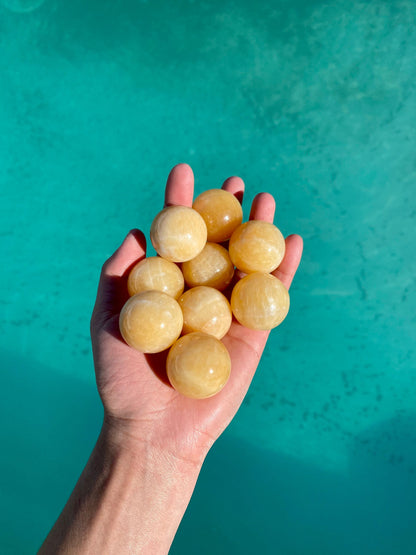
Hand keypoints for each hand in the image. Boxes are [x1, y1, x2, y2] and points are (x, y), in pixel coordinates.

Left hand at [90, 163, 302, 464]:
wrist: (153, 428)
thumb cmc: (123, 379)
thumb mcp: (108, 320)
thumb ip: (117, 276)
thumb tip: (136, 233)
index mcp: (165, 288)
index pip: (174, 238)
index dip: (178, 204)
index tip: (183, 171)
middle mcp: (197, 295)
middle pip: (215, 244)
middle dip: (224, 211)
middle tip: (233, 181)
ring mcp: (226, 313)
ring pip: (246, 263)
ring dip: (258, 231)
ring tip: (265, 199)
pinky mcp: (252, 334)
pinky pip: (272, 297)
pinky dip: (284, 269)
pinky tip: (293, 240)